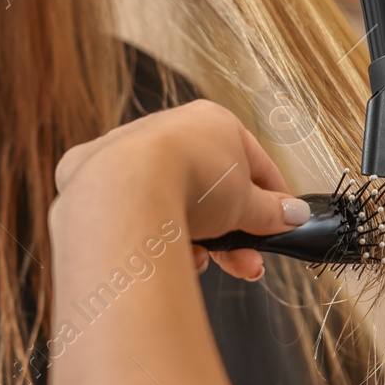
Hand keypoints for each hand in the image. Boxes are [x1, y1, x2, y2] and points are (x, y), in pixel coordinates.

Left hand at [52, 99, 309, 281]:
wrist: (126, 192)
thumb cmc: (191, 181)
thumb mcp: (247, 203)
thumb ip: (272, 211)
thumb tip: (294, 216)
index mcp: (212, 121)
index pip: (253, 162)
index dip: (271, 199)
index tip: (279, 226)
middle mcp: (168, 128)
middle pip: (211, 189)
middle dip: (233, 233)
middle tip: (247, 263)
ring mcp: (127, 151)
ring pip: (172, 201)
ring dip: (195, 237)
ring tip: (202, 263)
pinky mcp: (90, 178)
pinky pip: (133, 210)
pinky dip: (152, 234)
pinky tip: (163, 253)